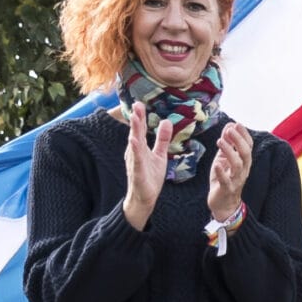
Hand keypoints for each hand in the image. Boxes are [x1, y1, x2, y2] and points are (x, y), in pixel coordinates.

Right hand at [121, 106, 171, 228]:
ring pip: (135, 144)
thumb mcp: (160, 155)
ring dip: (135, 131)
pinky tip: (134, 141)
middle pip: (136, 133)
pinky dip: (135, 150)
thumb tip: (167, 121)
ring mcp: (135, 161)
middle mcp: (135, 152)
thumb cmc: (150, 176)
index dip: (140, 117)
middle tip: (136, 104)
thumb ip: (162, 139)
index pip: (141, 129)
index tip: (139, 103)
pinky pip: (136, 159)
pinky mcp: (137, 172)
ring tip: (135, 118)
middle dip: (136, 119)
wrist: (145, 198)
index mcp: (141, 148)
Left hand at [206, 123, 251, 225]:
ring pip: (238, 165)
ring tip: (220, 141)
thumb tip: (229, 126)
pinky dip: (222, 172)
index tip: (236, 124)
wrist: (223, 204)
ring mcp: (236, 180)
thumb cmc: (224, 179)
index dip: (244, 135)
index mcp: (244, 162)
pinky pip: (226, 181)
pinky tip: (217, 164)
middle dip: (239, 140)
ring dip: (230, 152)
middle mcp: (243, 170)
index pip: (249, 146)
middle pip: (246, 153)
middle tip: (229, 130)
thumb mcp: (224, 159)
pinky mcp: (227, 189)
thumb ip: (227, 144)